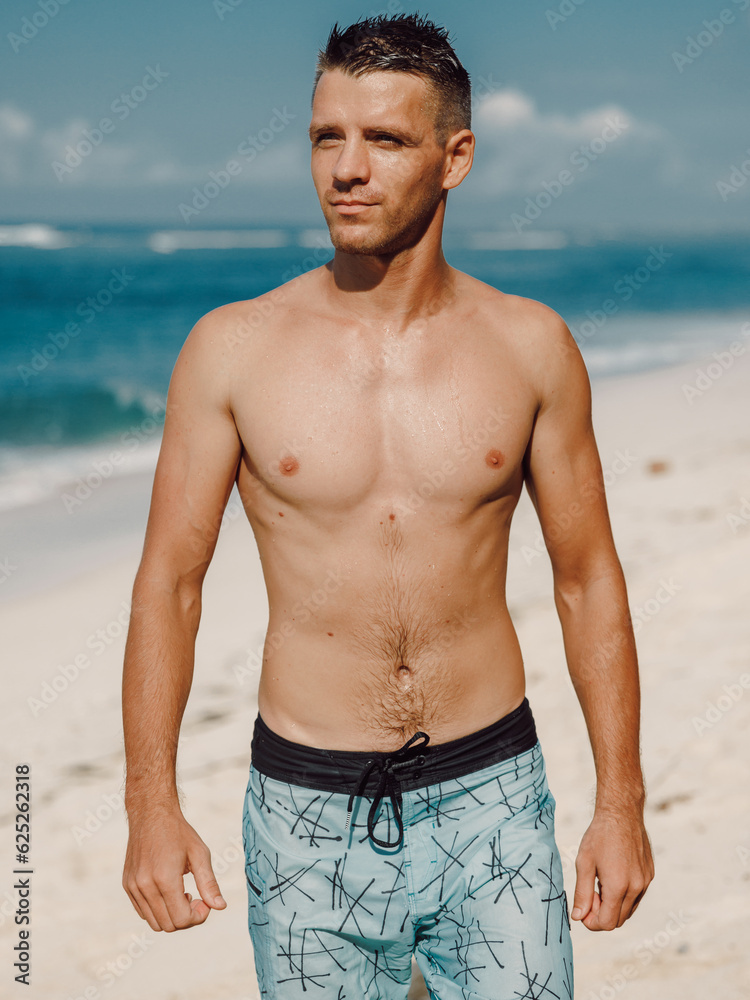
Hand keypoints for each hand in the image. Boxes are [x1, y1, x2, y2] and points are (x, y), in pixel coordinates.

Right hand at [123, 808, 225, 931]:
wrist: (151, 813)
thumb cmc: (179, 832)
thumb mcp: (200, 853)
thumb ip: (209, 883)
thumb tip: (220, 907)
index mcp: (164, 878)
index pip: (181, 919)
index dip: (198, 916)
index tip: (205, 901)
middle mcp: (145, 886)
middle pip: (168, 925)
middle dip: (187, 918)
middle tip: (197, 898)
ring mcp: (133, 887)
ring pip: (154, 922)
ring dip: (172, 916)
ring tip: (182, 893)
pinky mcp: (127, 885)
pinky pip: (143, 912)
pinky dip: (158, 910)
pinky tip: (169, 891)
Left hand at [571, 808, 653, 930]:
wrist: (621, 812)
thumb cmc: (599, 835)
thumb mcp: (584, 863)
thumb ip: (581, 893)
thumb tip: (578, 918)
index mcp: (618, 886)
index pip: (607, 923)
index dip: (591, 921)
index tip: (583, 907)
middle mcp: (636, 887)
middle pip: (618, 920)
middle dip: (601, 913)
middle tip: (590, 892)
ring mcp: (645, 882)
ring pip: (629, 910)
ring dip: (613, 905)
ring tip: (600, 882)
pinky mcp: (649, 875)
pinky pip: (636, 897)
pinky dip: (624, 896)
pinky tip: (613, 875)